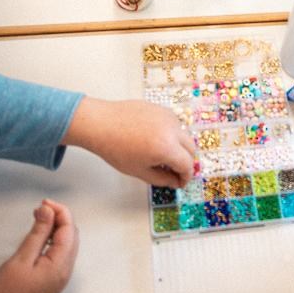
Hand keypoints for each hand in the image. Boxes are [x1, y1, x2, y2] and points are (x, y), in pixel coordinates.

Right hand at [0, 200, 78, 292]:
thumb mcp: (21, 259)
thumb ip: (38, 233)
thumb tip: (49, 210)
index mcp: (61, 266)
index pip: (69, 229)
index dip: (59, 211)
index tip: (43, 202)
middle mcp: (65, 272)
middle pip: (71, 235)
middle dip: (59, 218)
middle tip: (39, 209)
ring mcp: (59, 278)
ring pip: (66, 244)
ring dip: (55, 229)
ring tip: (38, 219)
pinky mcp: (51, 281)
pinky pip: (59, 254)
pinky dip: (52, 241)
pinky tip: (39, 237)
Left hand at [64, 98, 194, 187]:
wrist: (102, 124)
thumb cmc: (117, 150)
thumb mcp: (140, 171)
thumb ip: (162, 179)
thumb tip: (175, 181)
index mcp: (167, 148)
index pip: (187, 165)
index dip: (186, 177)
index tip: (180, 183)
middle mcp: (172, 130)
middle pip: (191, 148)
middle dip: (185, 162)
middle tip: (174, 171)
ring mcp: (168, 116)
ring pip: (183, 135)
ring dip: (179, 147)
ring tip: (161, 155)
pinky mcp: (162, 109)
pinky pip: (174, 124)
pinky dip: (171, 134)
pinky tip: (155, 139)